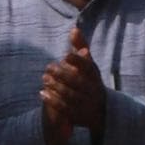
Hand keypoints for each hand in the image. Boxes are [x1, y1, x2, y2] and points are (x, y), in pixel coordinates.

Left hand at [40, 27, 106, 144]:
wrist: (102, 111)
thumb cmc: (90, 81)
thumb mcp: (89, 65)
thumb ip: (81, 47)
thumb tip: (73, 28)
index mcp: (95, 76)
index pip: (89, 68)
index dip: (78, 61)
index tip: (65, 55)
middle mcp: (93, 91)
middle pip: (78, 82)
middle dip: (62, 74)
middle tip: (48, 67)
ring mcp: (87, 105)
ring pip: (71, 96)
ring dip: (56, 87)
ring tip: (44, 78)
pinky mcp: (80, 117)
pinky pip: (66, 109)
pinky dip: (53, 101)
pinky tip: (42, 93)